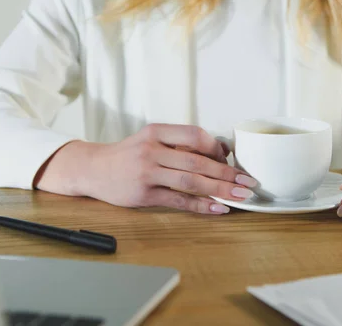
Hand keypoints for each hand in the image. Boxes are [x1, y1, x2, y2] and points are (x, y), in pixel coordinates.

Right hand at [36, 124, 256, 214]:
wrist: (93, 168)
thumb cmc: (128, 154)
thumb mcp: (151, 139)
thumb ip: (179, 143)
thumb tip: (220, 152)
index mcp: (156, 132)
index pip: (195, 134)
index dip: (217, 147)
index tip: (231, 158)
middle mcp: (152, 150)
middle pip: (198, 161)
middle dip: (227, 173)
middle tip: (249, 181)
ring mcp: (147, 173)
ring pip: (191, 181)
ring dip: (220, 189)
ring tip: (240, 196)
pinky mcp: (143, 195)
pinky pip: (178, 200)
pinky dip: (201, 205)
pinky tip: (217, 209)